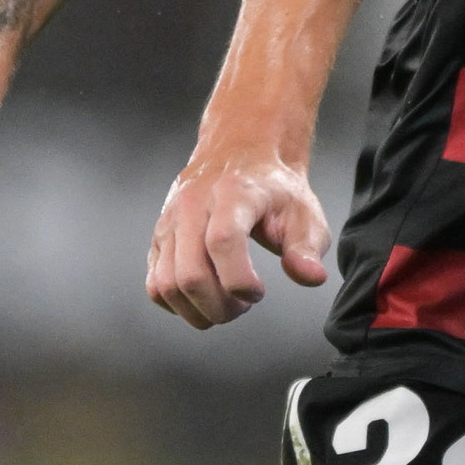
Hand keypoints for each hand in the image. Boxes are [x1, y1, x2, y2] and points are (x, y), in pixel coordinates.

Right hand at [146, 128, 329, 329]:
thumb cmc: (272, 188)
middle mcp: (193, 206)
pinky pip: (154, 284)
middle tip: (242, 306)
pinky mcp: (158, 237)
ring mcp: (170, 222)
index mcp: (232, 194)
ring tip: (225, 305)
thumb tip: (310, 277)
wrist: (241, 154)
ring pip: (167, 284)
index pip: (222, 242)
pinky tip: (203, 300)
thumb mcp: (304, 213)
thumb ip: (308, 248)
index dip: (239, 280)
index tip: (258, 292)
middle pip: (190, 274)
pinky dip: (176, 304)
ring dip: (198, 310)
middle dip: (219, 307)